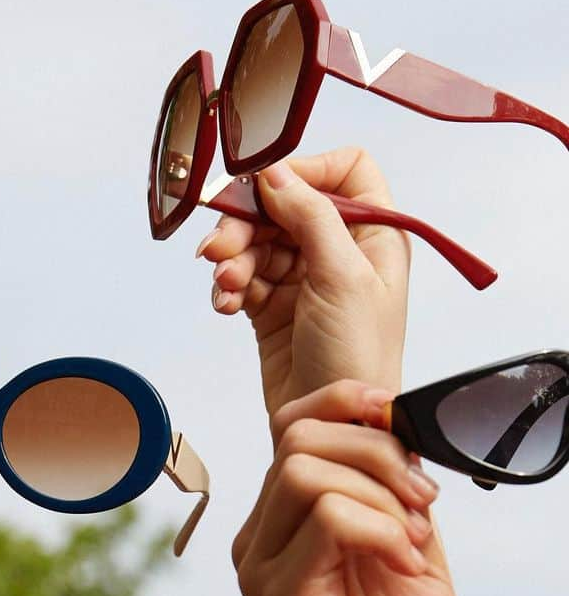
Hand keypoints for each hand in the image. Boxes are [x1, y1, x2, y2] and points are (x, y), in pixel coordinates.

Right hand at [197, 148, 409, 426]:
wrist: (334, 424)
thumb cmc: (359, 360)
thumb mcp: (343, 277)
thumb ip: (311, 217)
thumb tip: (276, 173)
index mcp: (374, 234)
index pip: (343, 171)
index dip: (304, 171)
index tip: (267, 187)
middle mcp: (340, 250)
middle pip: (284, 205)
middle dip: (248, 223)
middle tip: (221, 247)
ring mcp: (305, 277)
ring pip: (257, 241)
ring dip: (233, 257)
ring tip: (225, 283)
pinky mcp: (273, 304)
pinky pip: (242, 275)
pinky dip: (229, 285)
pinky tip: (226, 303)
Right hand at [231, 380, 470, 595]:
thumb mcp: (410, 553)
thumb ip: (393, 494)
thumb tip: (397, 428)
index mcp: (289, 522)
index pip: (293, 425)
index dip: (347, 403)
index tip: (400, 416)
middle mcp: (263, 537)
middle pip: (299, 437)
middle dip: (377, 451)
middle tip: (425, 502)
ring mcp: (262, 565)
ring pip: (304, 469)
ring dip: (378, 489)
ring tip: (414, 539)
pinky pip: (322, 519)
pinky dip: (379, 526)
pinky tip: (405, 562)